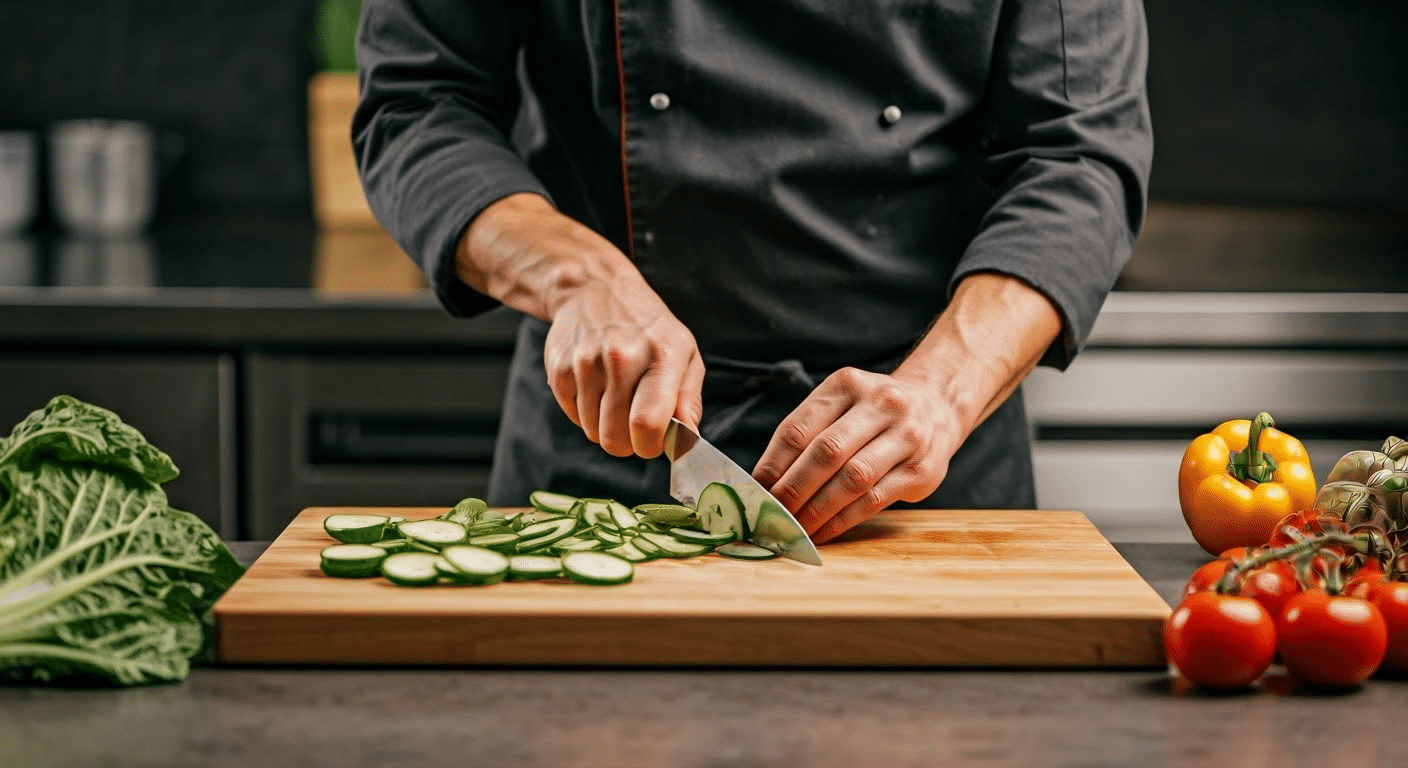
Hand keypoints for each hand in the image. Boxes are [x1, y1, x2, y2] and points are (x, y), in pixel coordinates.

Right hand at [544, 276, 704, 458]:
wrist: (595, 289)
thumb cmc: (648, 328)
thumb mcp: (684, 350)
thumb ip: (689, 397)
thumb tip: (688, 436)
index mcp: (661, 355)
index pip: (647, 423)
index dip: (649, 446)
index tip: (651, 443)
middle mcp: (621, 357)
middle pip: (615, 436)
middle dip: (626, 444)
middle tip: (633, 427)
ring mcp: (587, 362)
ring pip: (593, 432)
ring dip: (605, 427)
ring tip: (615, 398)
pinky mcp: (560, 368)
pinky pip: (573, 417)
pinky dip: (586, 413)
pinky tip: (596, 388)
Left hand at [752, 368, 959, 543]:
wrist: (936, 406)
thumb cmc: (871, 412)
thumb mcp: (840, 404)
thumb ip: (807, 434)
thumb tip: (764, 483)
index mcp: (847, 385)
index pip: (799, 429)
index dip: (772, 465)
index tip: (754, 493)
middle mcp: (881, 404)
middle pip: (826, 452)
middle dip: (793, 490)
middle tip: (771, 516)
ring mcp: (906, 436)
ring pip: (852, 479)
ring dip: (817, 510)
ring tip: (793, 530)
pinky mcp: (921, 470)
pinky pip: (874, 500)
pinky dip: (843, 520)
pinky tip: (823, 532)